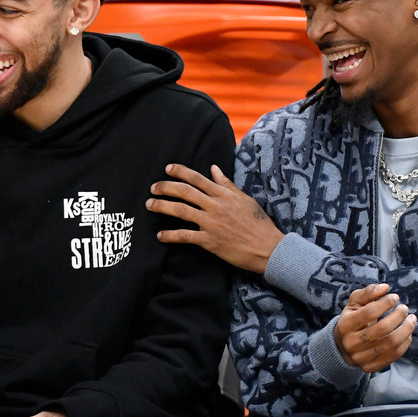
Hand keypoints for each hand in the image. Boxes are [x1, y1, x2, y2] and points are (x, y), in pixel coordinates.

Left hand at [146, 164, 284, 273]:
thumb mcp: (245, 199)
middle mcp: (215, 206)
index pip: (197, 178)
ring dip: (162, 207)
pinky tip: (160, 236)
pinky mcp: (210, 241)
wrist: (268, 248)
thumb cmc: (259, 223)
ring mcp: (212, 224)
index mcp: (224, 195)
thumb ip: (226, 184)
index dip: (180, 172)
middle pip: (185, 192)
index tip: (167, 168)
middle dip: (165, 187)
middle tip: (153, 188)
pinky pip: (185, 236)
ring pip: (181, 210)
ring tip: (150, 205)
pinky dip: (170, 236)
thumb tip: (214, 169)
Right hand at [334, 283, 415, 372]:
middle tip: (405, 309)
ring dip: (406, 330)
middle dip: (398, 316)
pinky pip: (393, 356)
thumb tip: (385, 287)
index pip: (369, 312)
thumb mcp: (354, 303)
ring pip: (390, 343)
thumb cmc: (352, 319)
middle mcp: (351, 342)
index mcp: (346, 324)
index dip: (385, 303)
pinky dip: (404, 344)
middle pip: (382, 329)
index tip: (395, 297)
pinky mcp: (370, 367)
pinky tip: (408, 334)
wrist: (342, 346)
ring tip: (412, 319)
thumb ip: (368, 293)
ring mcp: (360, 357)